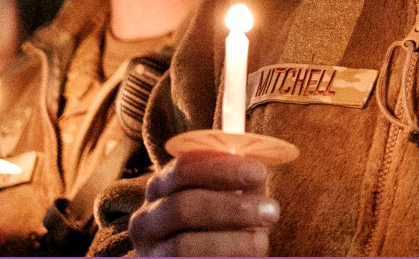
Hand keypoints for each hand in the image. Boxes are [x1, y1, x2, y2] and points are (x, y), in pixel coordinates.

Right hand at [129, 151, 279, 256]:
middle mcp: (146, 220)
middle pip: (182, 206)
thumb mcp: (228, 200)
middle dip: (231, 208)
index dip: (222, 168)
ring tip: (262, 243)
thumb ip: (239, 182)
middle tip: (272, 211)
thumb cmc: (220, 227)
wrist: (206, 258)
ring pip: (182, 247)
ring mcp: (150, 252)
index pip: (184, 168)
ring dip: (229, 243)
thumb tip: (256, 168)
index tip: (259, 172)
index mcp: (161, 189)